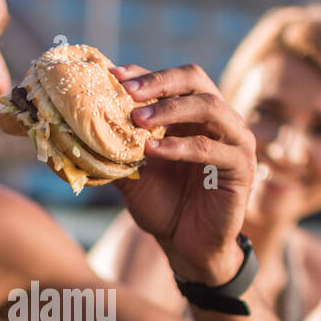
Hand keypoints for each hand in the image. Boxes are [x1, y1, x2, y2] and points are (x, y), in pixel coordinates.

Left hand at [109, 63, 255, 285]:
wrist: (187, 247)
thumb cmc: (163, 206)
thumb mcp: (134, 173)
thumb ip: (117, 147)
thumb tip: (79, 126)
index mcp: (195, 115)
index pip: (173, 80)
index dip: (144, 74)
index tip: (112, 75)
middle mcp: (220, 120)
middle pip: (195, 80)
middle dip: (159, 82)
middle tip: (127, 91)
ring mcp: (235, 140)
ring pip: (208, 107)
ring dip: (169, 109)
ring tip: (136, 120)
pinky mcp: (241, 167)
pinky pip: (210, 148)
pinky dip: (179, 146)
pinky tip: (152, 151)